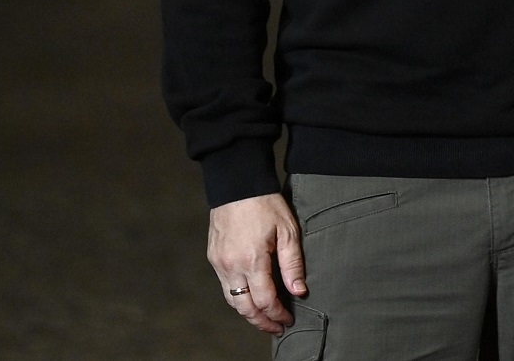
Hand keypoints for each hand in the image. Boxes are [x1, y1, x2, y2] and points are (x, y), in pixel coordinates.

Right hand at [207, 192, 306, 333]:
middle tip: (276, 328)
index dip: (277, 314)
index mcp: (252, 260)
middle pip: (245, 307)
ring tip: (264, 319)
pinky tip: (250, 299)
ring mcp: (219, 263)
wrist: (237, 185)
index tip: (288, 320)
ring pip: (232, 300)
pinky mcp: (214, 258)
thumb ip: (293, 263)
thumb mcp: (288, 230)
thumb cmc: (265, 204)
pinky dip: (238, 298)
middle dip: (261, 322)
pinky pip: (225, 287)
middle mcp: (231, 266)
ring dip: (248, 313)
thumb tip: (299, 291)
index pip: (265, 300)